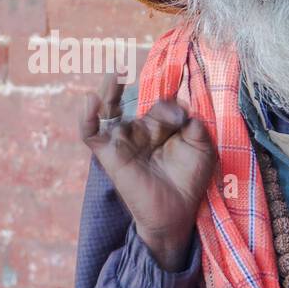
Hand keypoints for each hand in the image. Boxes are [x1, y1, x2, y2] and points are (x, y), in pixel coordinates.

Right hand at [80, 72, 216, 271]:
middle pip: (139, 103)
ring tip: (113, 75)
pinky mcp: (109, 154)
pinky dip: (86, 117)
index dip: (173, 107)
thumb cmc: (189, 181)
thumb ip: (197, 126)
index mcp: (161, 127)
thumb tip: (184, 111)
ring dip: (109, 91)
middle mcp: (141, 130)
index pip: (163, 105)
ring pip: (109, 110)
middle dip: (149, 98)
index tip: (184, 118)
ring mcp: (124, 140)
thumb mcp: (202, 149)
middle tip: (150, 87)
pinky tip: (90, 101)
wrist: (176, 213)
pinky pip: (90, 133)